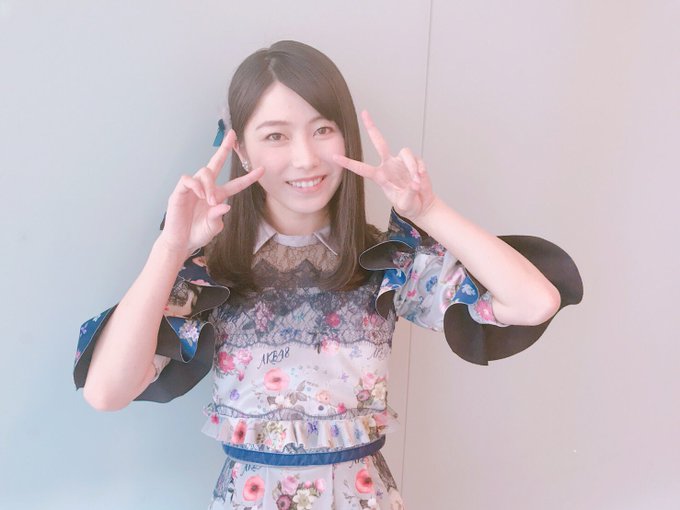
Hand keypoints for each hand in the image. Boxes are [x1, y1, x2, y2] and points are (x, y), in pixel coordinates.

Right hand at [158, 129, 262, 256]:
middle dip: (224, 149)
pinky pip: (188, 180)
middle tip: (232, 135)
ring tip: (209, 200)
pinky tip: (200, 194)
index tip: (262, 170)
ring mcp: (193, 189)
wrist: (180, 242)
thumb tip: (225, 206)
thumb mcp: (213, 228)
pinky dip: (195, 185)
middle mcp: (206, 189)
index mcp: (218, 197)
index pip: (235, 184)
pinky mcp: (180, 192)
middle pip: (216, 163)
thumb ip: (218, 217)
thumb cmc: (197, 234)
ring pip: (204, 172)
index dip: (248, 178)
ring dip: (209, 185)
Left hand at [332, 111, 435, 220]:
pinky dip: (420, 170)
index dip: (348, 163)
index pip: (361, 168)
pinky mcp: (415, 162)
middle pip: (379, 142)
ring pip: (405, 152)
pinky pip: (417, 161)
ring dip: (411, 167)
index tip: (334, 156)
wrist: (422, 205)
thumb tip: (414, 184)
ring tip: (415, 182)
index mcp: (380, 176)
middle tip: (364, 113)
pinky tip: (420, 180)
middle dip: (372, 127)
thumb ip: (408, 196)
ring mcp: (402, 162)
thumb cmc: (408, 205)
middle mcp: (389, 165)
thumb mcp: (404, 206)